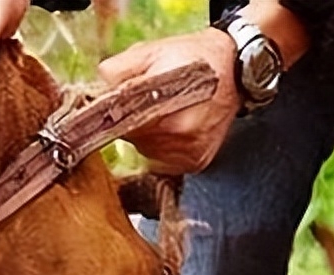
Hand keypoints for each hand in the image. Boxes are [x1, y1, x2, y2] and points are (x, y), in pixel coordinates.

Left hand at [98, 27, 239, 174]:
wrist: (234, 70)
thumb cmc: (194, 59)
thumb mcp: (152, 51)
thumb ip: (119, 69)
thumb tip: (100, 87)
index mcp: (165, 109)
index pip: (121, 126)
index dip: (114, 116)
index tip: (112, 109)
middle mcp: (179, 136)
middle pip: (134, 140)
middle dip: (133, 122)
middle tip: (148, 102)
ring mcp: (189, 152)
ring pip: (148, 151)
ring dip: (148, 135)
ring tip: (165, 112)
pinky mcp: (195, 163)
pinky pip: (165, 160)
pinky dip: (164, 145)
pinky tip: (175, 126)